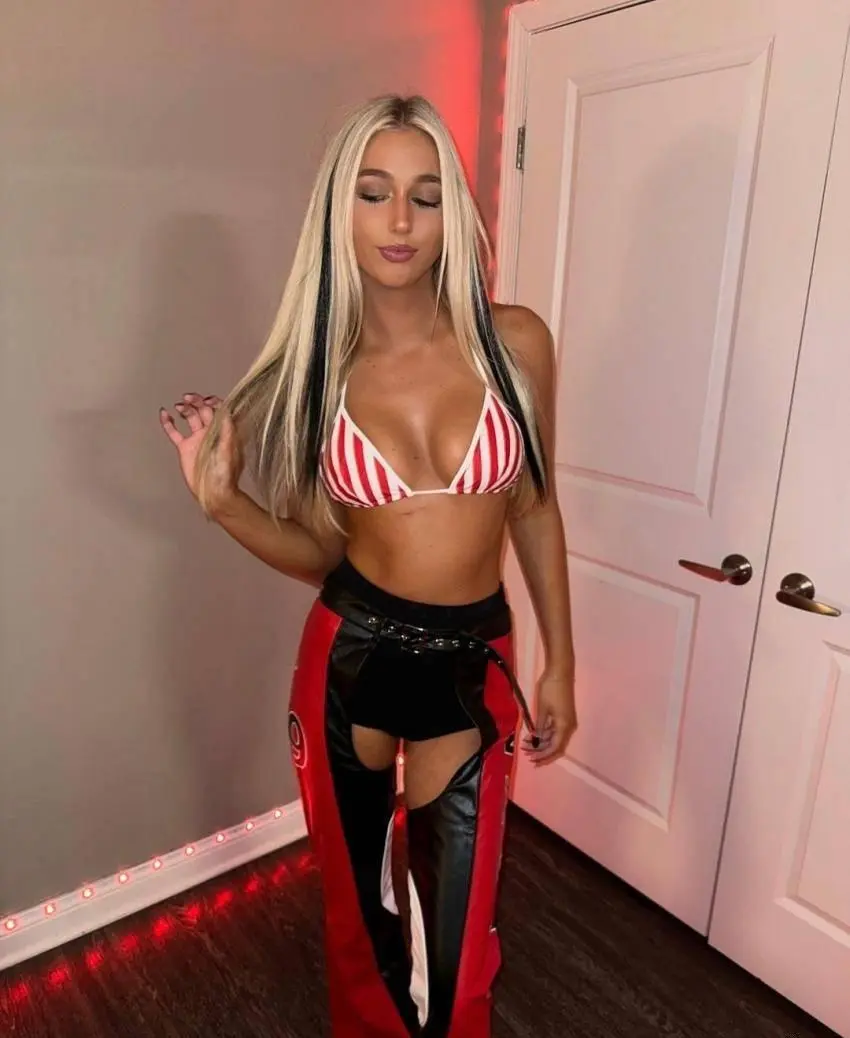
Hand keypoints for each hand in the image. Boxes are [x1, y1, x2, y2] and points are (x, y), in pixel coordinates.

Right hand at [159, 392, 242, 510]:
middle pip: (204, 410)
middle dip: (197, 401)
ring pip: (190, 417)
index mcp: (224, 431)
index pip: (219, 410)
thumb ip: (227, 428)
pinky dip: (168, 422)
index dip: (213, 402)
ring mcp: (197, 439)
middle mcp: (211, 433)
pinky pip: (174, 432)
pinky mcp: (185, 448)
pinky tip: (164, 413)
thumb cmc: (226, 473)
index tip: (206, 399)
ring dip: (185, 408)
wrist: (214, 492)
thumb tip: (225, 409)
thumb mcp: (230, 448)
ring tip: (179, 405)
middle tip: (188, 397)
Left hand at [522, 668, 576, 765]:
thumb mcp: (542, 709)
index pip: (555, 748)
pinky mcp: (564, 717)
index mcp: (564, 726)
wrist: (560, 672)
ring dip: (541, 744)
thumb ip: (539, 726)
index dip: (543, 756)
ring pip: (555, 739)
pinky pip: (555, 731)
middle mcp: (569, 727)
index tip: (531, 760)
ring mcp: (567, 722)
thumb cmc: (550, 689)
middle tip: (526, 754)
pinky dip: (544, 735)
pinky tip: (532, 736)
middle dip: (541, 752)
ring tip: (525, 744)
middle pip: (556, 747)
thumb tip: (536, 740)